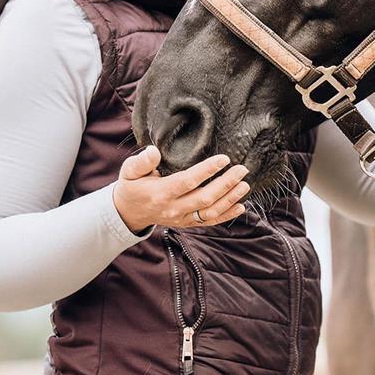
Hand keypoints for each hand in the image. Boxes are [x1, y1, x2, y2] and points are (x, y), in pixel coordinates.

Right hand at [112, 145, 250, 232]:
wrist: (129, 212)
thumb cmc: (133, 186)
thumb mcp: (129, 171)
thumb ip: (141, 161)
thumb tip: (154, 151)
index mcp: (161, 193)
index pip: (187, 181)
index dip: (207, 171)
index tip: (224, 159)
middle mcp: (174, 208)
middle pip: (204, 198)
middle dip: (226, 184)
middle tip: (242, 169)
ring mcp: (182, 218)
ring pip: (210, 211)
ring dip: (230, 199)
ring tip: (245, 185)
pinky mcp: (188, 223)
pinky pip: (210, 221)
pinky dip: (227, 215)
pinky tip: (241, 206)